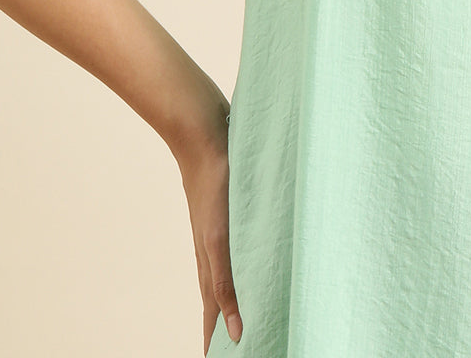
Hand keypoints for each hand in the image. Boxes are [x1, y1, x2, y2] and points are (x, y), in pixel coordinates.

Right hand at [176, 106, 242, 353]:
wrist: (205, 134)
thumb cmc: (211, 183)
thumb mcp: (219, 239)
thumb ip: (225, 283)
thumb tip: (235, 332)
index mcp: (210, 265)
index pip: (216, 318)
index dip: (220, 345)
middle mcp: (217, 252)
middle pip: (225, 302)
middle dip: (232, 329)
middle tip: (250, 346)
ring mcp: (227, 232)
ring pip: (237, 276)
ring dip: (245, 298)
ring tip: (259, 316)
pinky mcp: (239, 212)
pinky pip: (247, 247)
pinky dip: (254, 264)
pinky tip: (265, 262)